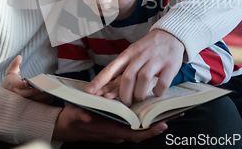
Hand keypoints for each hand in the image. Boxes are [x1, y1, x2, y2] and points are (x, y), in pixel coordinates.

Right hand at [1, 55, 53, 102]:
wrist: (6, 90)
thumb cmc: (10, 78)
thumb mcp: (11, 70)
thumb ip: (15, 63)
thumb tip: (19, 57)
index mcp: (12, 83)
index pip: (17, 84)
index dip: (22, 84)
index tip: (28, 83)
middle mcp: (17, 92)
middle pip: (25, 93)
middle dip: (33, 91)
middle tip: (41, 88)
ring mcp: (22, 97)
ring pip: (30, 99)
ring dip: (40, 97)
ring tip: (49, 93)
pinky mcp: (27, 100)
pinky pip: (35, 101)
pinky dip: (42, 100)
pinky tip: (51, 98)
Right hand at [52, 104, 167, 142]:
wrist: (65, 126)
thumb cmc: (72, 120)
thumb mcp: (74, 115)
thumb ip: (80, 115)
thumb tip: (86, 116)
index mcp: (110, 131)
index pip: (134, 134)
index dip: (149, 131)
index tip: (164, 125)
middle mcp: (117, 132)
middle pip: (142, 131)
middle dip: (158, 124)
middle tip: (176, 113)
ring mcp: (117, 129)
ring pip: (139, 127)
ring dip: (153, 120)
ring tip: (168, 109)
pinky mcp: (117, 123)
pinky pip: (133, 122)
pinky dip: (144, 117)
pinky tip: (152, 107)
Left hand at [86, 29, 184, 105]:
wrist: (170, 35)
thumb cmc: (147, 49)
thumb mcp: (132, 54)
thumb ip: (122, 70)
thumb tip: (106, 90)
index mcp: (128, 53)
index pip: (111, 68)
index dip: (99, 81)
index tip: (90, 92)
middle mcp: (140, 55)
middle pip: (128, 77)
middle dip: (124, 94)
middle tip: (125, 102)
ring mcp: (156, 59)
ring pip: (144, 79)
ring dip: (140, 94)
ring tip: (139, 98)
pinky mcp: (170, 65)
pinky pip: (162, 83)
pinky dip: (157, 91)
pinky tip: (155, 92)